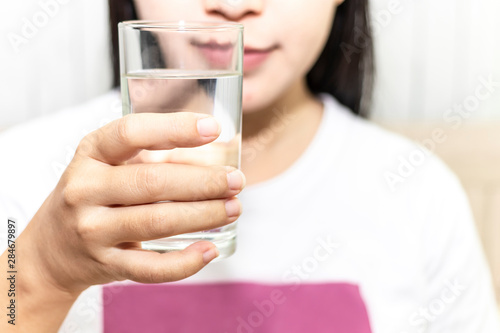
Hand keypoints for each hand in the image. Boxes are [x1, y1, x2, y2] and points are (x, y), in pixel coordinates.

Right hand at [21, 112, 244, 294]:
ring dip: (203, 215)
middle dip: (203, 182)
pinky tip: (210, 250)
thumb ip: (149, 154)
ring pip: (157, 222)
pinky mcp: (105, 264)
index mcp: (91, 154)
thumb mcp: (107, 164)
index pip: (131, 133)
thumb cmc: (93, 194)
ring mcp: (92, 230)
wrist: (50, 248)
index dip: (174, 128)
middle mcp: (86, 190)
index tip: (213, 129)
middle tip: (236, 181)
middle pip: (152, 182)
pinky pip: (150, 268)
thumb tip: (214, 148)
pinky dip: (185, 263)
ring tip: (234, 208)